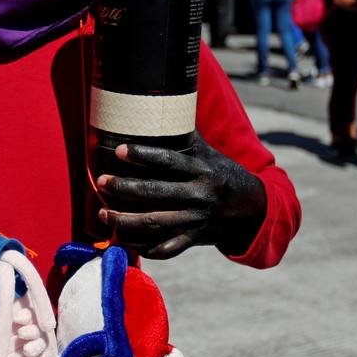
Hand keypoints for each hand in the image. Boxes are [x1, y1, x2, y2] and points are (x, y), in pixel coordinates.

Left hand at [95, 134, 267, 259]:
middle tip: (101, 182)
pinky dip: (146, 248)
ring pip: (156, 224)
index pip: (169, 161)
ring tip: (104, 214)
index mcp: (203, 170)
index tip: (119, 150)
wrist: (254, 209)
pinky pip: (167, 248)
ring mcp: (198, 220)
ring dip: (126, 221)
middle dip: (125, 189)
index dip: (143, 155)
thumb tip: (163, 108)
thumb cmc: (224, 175)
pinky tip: (125, 242)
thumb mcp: (211, 155)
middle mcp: (201, 195)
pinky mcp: (196, 239)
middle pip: (157, 193)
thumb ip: (187, 139)